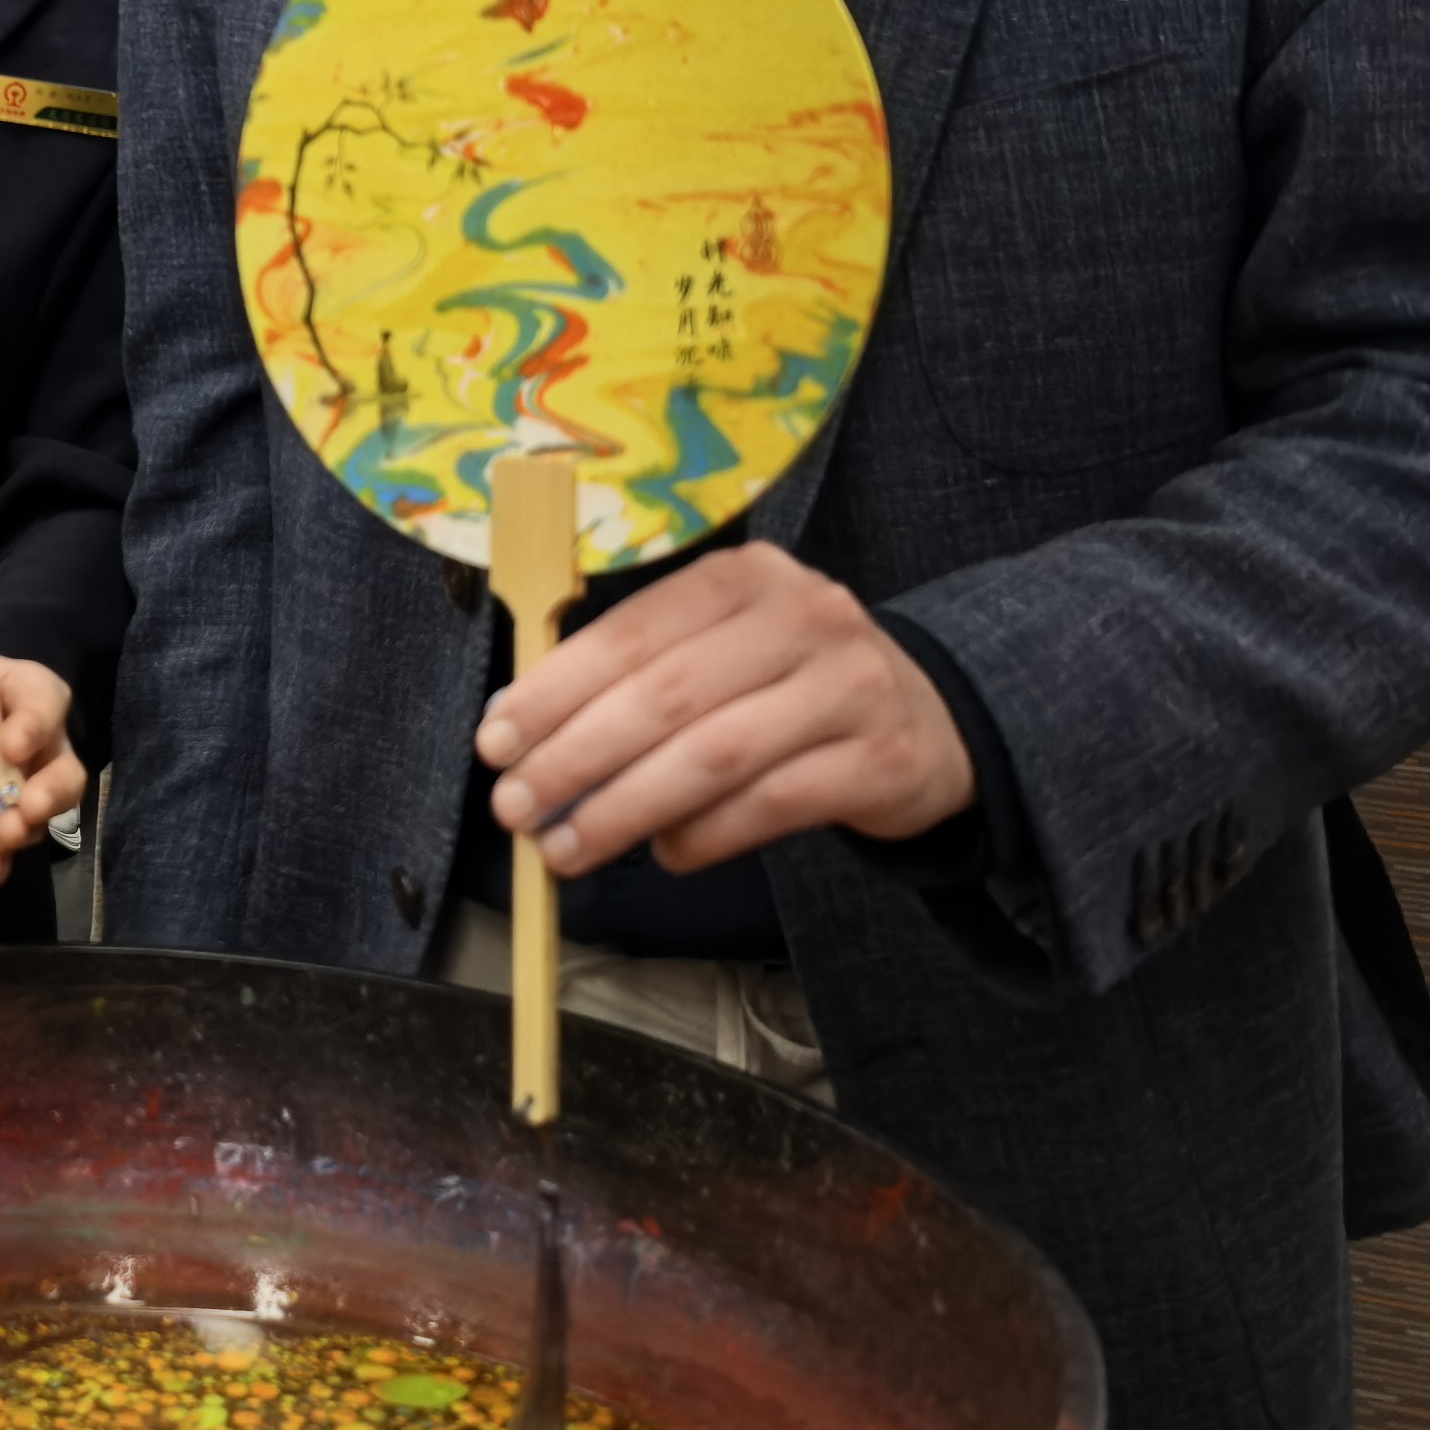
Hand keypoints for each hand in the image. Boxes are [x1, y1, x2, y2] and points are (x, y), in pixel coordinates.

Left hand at [0, 658, 83, 892]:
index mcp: (13, 697)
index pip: (46, 700)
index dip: (37, 723)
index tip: (10, 745)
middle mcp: (25, 755)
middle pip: (65, 772)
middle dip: (54, 790)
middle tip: (30, 804)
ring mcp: (3, 803)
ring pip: (37, 822)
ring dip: (24, 830)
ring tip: (3, 834)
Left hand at [474, 539, 971, 876]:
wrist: (933, 721)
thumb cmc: (792, 684)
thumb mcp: (725, 647)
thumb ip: (640, 675)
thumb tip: (528, 737)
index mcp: (743, 576)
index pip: (630, 632)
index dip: (554, 690)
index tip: (496, 740)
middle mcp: (802, 616)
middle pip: (664, 695)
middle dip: (574, 757)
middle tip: (516, 807)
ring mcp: (849, 685)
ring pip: (711, 755)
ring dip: (624, 808)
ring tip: (568, 848)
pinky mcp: (880, 759)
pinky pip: (769, 805)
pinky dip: (703, 836)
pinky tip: (665, 854)